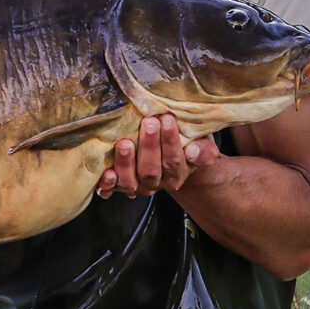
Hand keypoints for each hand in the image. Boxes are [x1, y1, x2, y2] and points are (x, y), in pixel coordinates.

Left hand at [96, 114, 218, 198]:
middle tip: (148, 123)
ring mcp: (137, 185)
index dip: (170, 141)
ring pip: (131, 180)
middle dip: (148, 146)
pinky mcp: (119, 185)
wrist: (169, 160)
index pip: (174, 160)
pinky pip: (112, 189)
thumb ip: (203, 148)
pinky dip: (108, 183)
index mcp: (177, 173)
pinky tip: (106, 172)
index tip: (167, 119)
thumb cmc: (183, 144)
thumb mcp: (199, 143)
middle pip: (151, 170)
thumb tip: (195, 151)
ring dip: (126, 162)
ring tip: (124, 143)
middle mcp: (156, 182)